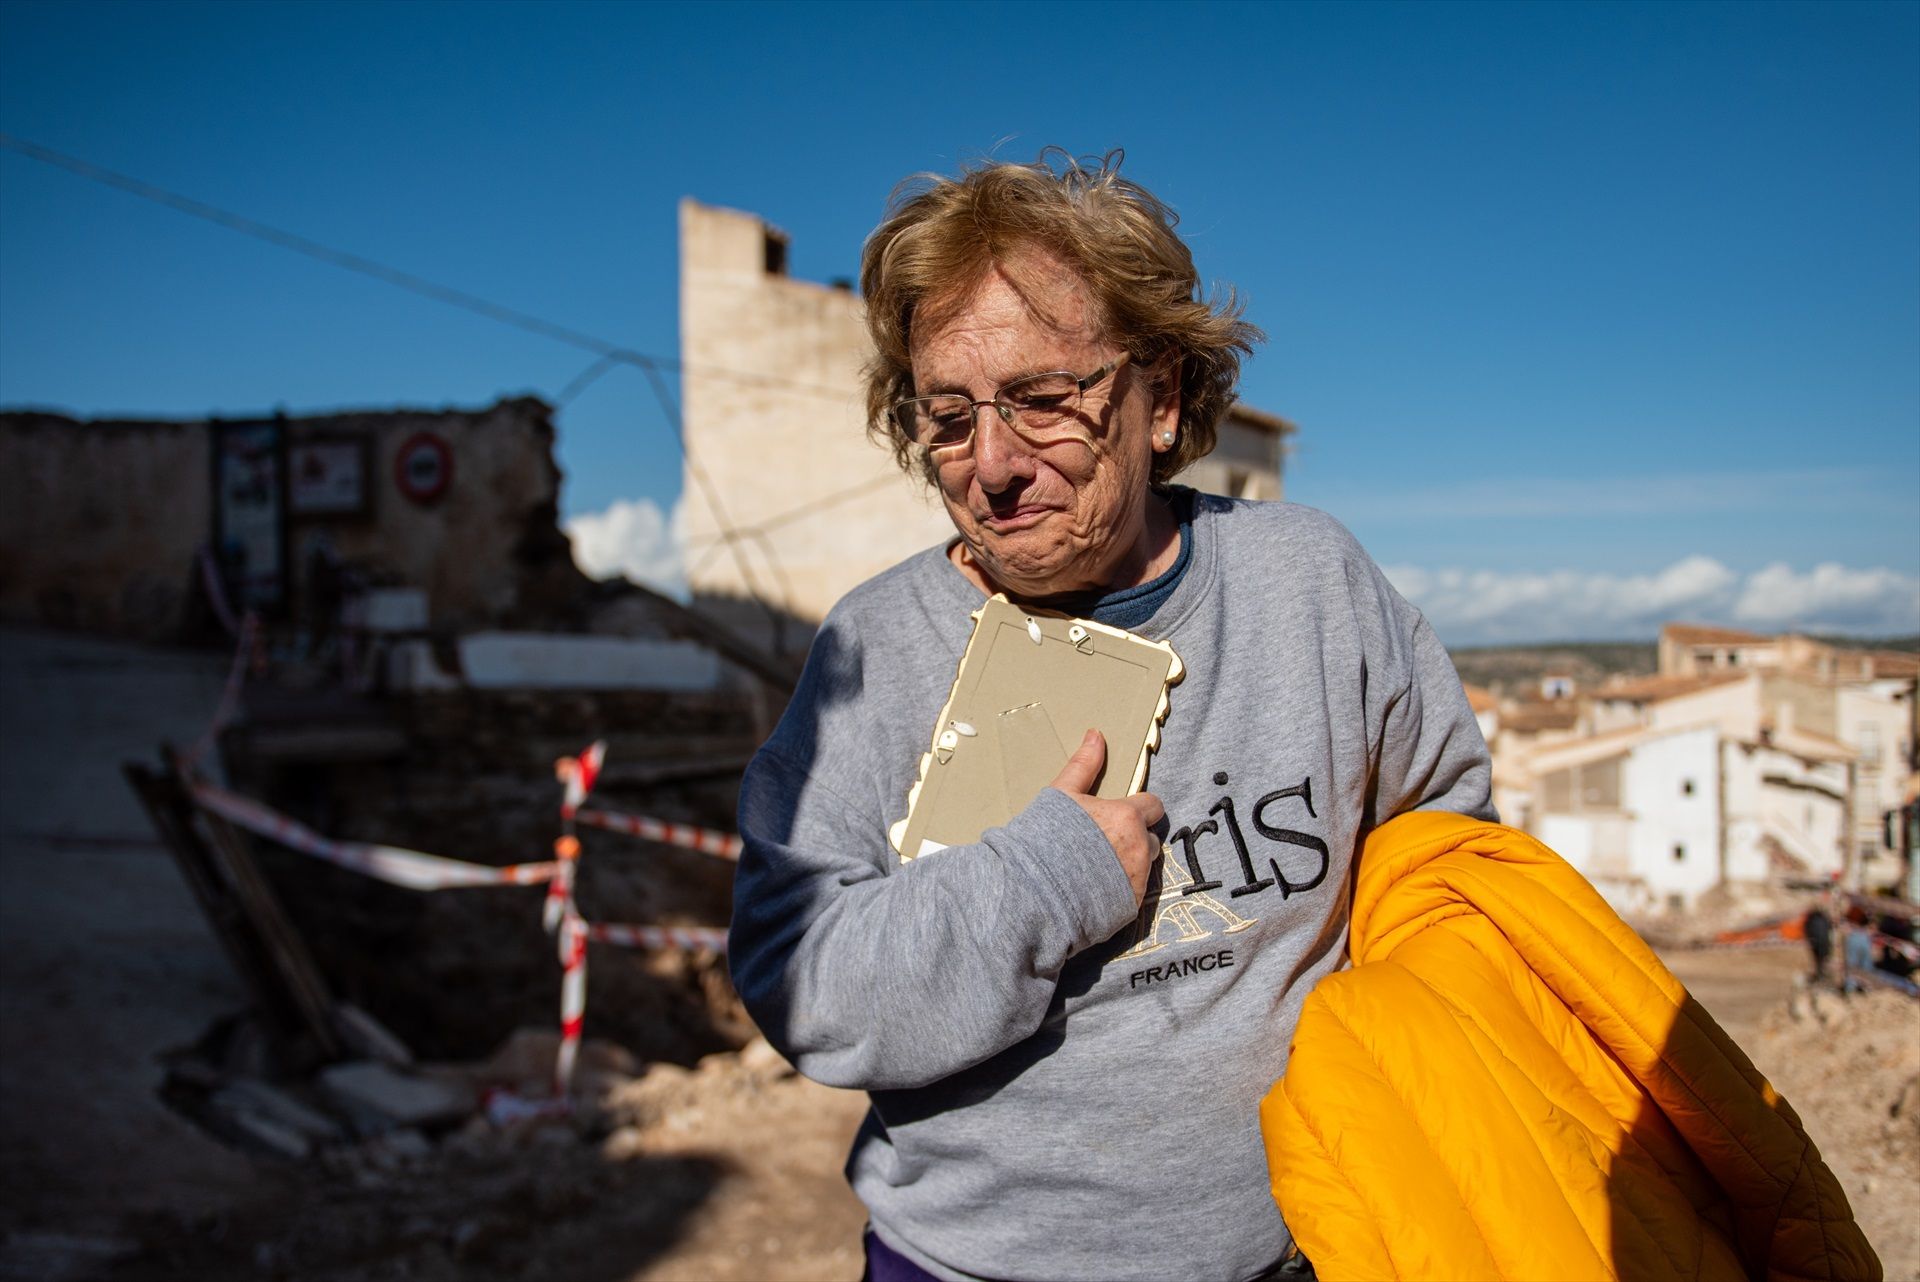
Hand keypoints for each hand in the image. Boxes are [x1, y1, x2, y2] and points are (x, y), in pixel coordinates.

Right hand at [1050, 729, 1164, 905]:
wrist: (1033, 891)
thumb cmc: (1045, 838)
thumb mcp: (1061, 795)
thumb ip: (1083, 765)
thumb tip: (1096, 734)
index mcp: (1127, 816)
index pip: (1152, 806)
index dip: (1138, 809)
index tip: (1121, 815)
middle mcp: (1140, 847)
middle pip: (1150, 838)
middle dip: (1135, 839)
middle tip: (1105, 844)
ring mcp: (1137, 878)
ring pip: (1145, 866)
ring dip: (1131, 864)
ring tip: (1099, 868)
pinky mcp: (1131, 905)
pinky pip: (1134, 892)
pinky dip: (1121, 889)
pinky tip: (1096, 889)